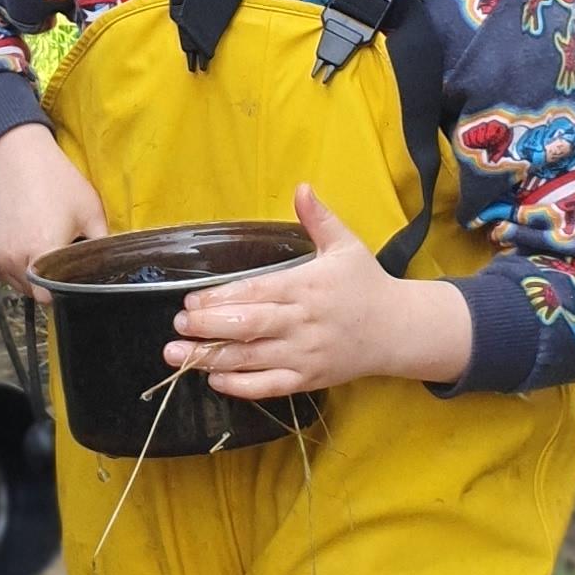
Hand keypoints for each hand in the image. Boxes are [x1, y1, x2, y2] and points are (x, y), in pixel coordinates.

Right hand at [0, 121, 107, 296]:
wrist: (15, 156)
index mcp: (41, 252)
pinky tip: (26, 242)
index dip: (63, 292)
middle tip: (60, 258)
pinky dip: (15, 264)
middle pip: (34, 293)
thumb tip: (111, 270)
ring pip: (17, 284)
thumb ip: (102, 246)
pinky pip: (3, 271)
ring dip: (30, 276)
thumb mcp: (91, 211)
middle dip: (48, 282)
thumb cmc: (57, 181)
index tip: (71, 280)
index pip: (50, 297)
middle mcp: (13, 259)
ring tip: (42, 248)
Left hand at [168, 184, 473, 397]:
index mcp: (306, 287)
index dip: (221, 299)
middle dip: (208, 328)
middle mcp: (302, 323)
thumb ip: (319, 218)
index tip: (191, 300)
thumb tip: (301, 186)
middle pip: (248, 327)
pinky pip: (270, 387)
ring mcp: (305, 355)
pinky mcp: (309, 380)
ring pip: (252, 360)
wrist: (397, 330)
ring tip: (177, 355)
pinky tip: (214, 378)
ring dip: (211, 358)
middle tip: (177, 326)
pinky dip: (241, 386)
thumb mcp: (346, 245)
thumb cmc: (365, 284)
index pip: (256, 293)